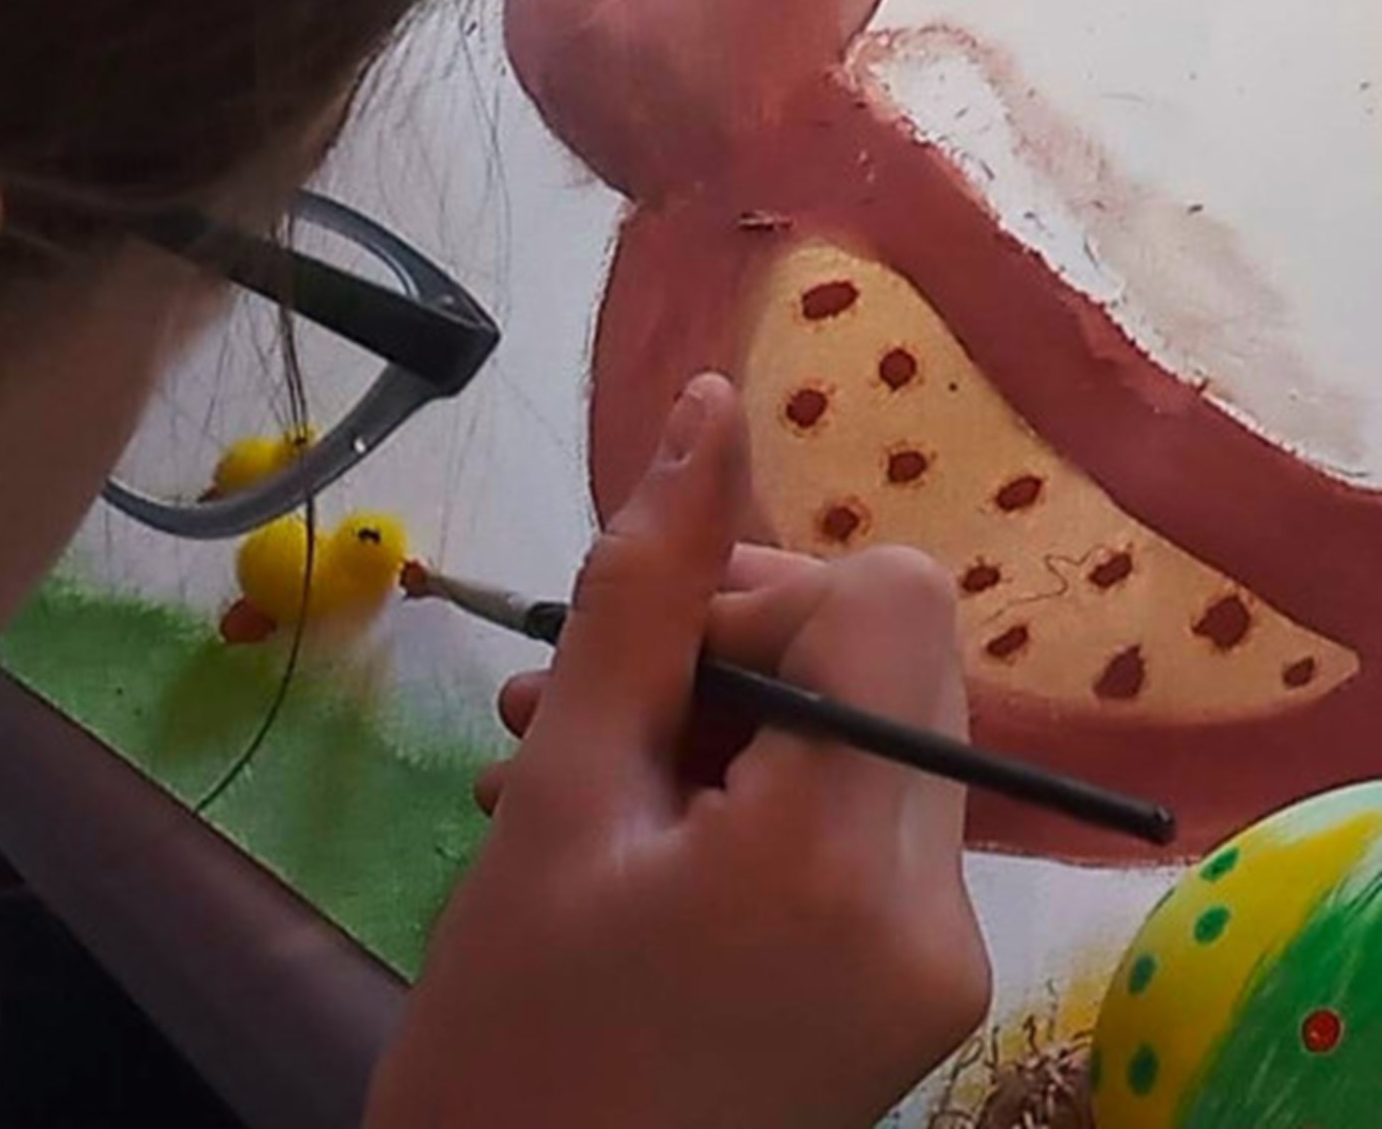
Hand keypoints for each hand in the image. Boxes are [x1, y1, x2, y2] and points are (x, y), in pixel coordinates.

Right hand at [369, 372, 988, 1128]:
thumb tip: (706, 412)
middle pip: (887, 670)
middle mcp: (940, 910)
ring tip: (568, 779)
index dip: (756, 589)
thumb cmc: (507, 1034)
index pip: (888, 604)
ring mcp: (938, 962)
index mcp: (849, 861)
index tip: (636, 660)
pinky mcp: (913, 993)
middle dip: (731, 660)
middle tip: (572, 712)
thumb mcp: (560, 796)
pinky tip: (632, 841)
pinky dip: (752, 805)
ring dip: (725, 730)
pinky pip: (855, 832)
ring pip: (864, 745)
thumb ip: (640, 596)